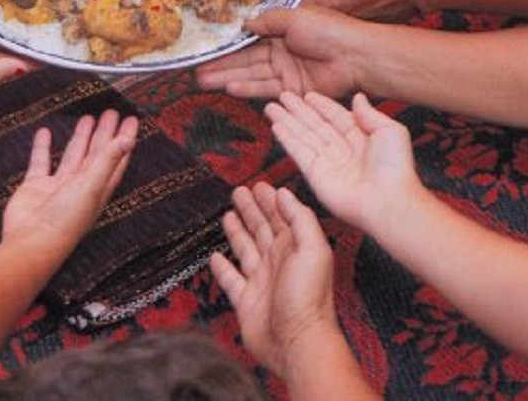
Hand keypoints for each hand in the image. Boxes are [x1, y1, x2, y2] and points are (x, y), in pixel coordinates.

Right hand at [2, 110, 136, 251]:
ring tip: (87, 117)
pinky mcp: (36, 187)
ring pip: (73, 156)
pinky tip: (45, 132)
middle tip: (111, 113)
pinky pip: (42, 162)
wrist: (31, 241)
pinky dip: (43, 148)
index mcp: (99, 189)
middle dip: (105, 134)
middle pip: (97, 155)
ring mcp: (58, 187)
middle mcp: (81, 187)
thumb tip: (127, 140)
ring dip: (81, 138)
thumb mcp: (91, 187)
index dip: (124, 141)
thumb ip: (107, 161)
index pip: (116, 160)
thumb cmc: (65, 220)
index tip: (130, 120)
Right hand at [195, 7, 361, 98]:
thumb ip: (267, 21)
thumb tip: (245, 25)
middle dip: (220, 66)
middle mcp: (281, 53)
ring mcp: (286, 72)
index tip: (206, 52)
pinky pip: (265, 88)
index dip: (227, 47)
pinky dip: (247, 88)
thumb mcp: (293, 17)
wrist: (354, 53)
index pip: (248, 42)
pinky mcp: (292, 89)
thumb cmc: (328, 29)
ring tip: (203, 81)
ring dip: (227, 77)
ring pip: (251, 75)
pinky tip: (228, 87)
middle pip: (245, 61)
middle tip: (195, 72)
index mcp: (282, 32)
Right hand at [209, 183, 337, 377]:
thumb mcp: (313, 250)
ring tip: (227, 215)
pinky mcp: (246, 300)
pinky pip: (231, 279)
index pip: (280, 217)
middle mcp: (278, 262)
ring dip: (237, 231)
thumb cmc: (309, 298)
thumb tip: (284, 193)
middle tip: (238, 192)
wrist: (296, 342)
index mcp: (295, 248)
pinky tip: (214, 256)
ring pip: (245, 249)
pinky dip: (222, 267)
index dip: (269, 200)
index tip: (258, 184)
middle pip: (261, 229)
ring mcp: (261, 281)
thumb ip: (300, 219)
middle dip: (251, 209)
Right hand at [265, 91, 420, 233]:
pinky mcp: (316, 175)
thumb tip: (359, 97)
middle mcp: (343, 150)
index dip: (320, 105)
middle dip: (297, 110)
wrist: (388, 201)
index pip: (335, 116)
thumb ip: (370, 113)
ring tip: (272, 108)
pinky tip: (277, 126)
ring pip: (303, 136)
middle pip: (315, 125)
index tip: (307, 95)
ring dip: (287, 121)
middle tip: (282, 97)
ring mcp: (328, 163)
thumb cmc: (396, 170)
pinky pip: (299, 152)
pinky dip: (287, 139)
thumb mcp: (390, 131)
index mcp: (362, 138)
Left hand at [292, 0, 417, 21]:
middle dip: (311, 7)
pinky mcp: (370, 25)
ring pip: (334, 20)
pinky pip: (353, 21)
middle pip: (314, 16)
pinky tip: (361, 0)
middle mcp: (337, 16)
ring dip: (332, 11)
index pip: (296, 9)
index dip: (293, 1)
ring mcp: (354, 23)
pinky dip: (352, 13)